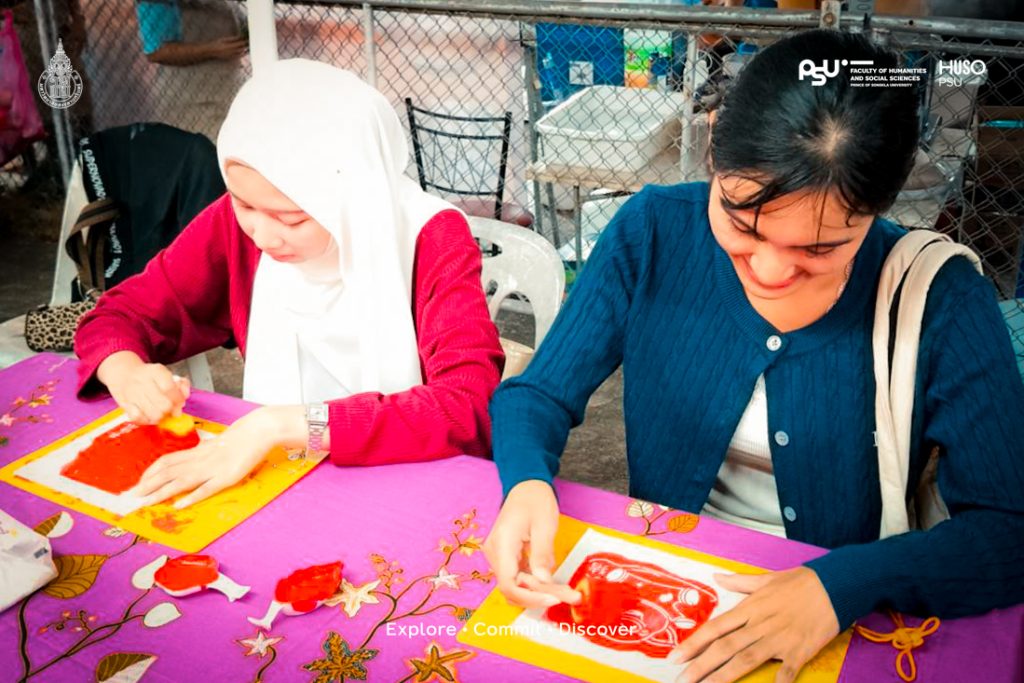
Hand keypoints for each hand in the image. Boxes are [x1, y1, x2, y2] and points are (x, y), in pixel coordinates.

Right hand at [98, 351, 189, 423]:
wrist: (124, 373)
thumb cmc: (150, 376)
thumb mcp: (166, 374)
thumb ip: (181, 385)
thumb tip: (185, 397)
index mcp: (156, 371)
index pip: (170, 388)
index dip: (178, 398)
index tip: (180, 402)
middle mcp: (143, 382)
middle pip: (164, 404)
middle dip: (170, 409)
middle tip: (169, 408)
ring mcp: (133, 394)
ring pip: (154, 414)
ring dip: (160, 416)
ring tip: (160, 412)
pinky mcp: (125, 404)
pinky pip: (139, 419)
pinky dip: (146, 420)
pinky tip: (148, 415)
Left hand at [130, 406, 274, 508]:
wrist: (258, 430)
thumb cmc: (240, 437)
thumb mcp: (216, 444)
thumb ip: (203, 452)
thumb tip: (191, 458)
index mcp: (196, 452)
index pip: (166, 461)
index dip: (150, 472)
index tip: (139, 482)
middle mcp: (199, 460)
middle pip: (167, 471)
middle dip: (147, 484)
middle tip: (131, 496)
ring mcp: (212, 469)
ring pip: (180, 480)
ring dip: (161, 492)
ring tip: (146, 502)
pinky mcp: (226, 477)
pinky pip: (205, 488)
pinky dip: (191, 497)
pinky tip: (179, 505)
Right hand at [206, 36, 247, 60]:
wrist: (211, 51)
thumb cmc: (217, 43)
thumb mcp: (224, 39)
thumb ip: (233, 39)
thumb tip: (240, 37)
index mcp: (229, 46)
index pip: (239, 43)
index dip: (245, 41)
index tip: (248, 39)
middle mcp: (230, 51)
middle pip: (241, 49)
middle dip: (246, 46)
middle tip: (250, 43)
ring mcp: (231, 56)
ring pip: (241, 53)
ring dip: (245, 50)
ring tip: (249, 47)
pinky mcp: (230, 58)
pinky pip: (238, 57)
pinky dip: (242, 54)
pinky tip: (245, 52)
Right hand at [482, 480, 580, 608]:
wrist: (526, 486)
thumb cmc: (535, 500)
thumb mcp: (544, 525)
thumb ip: (542, 554)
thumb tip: (544, 581)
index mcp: (502, 544)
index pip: (509, 584)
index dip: (531, 597)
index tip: (555, 598)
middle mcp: (495, 553)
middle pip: (513, 588)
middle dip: (540, 597)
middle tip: (570, 596)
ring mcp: (499, 556)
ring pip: (516, 586)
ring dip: (539, 593)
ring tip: (566, 592)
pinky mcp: (506, 557)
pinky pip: (519, 577)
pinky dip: (536, 584)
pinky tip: (554, 584)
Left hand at [672, 567, 838, 682]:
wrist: (835, 584)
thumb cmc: (800, 582)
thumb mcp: (766, 578)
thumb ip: (739, 582)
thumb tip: (716, 576)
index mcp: (749, 608)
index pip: (715, 627)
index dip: (693, 643)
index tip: (675, 656)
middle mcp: (759, 625)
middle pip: (724, 647)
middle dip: (701, 666)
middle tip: (682, 679)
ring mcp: (778, 639)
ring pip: (745, 659)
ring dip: (724, 676)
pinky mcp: (800, 650)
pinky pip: (786, 670)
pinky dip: (778, 681)